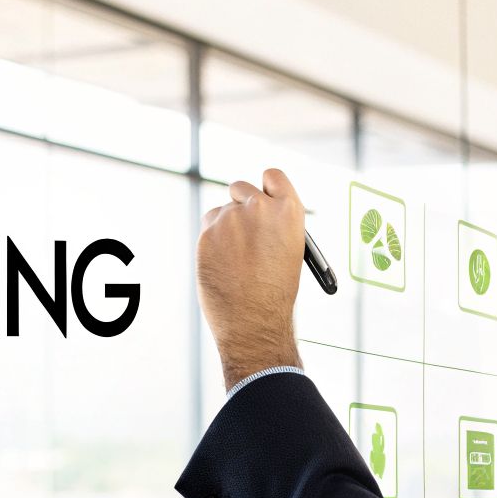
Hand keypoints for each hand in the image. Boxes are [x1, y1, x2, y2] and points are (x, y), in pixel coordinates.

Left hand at [198, 168, 305, 388]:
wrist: (255, 321)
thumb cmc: (276, 293)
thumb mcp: (289, 251)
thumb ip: (273, 226)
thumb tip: (253, 214)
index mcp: (289, 211)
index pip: (273, 176)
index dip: (265, 187)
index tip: (261, 196)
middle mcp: (260, 207)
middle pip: (241, 187)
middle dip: (240, 203)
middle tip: (241, 226)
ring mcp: (231, 218)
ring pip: (222, 211)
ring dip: (226, 228)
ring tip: (236, 262)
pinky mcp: (208, 232)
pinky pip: (208, 227)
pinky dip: (212, 242)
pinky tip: (223, 265)